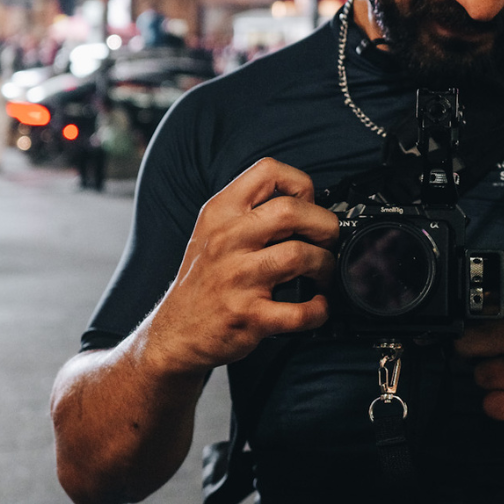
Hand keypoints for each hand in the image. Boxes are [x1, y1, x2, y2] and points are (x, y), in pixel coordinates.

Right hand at [143, 158, 336, 375]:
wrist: (176, 333)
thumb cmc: (202, 281)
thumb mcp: (212, 231)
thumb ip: (251, 211)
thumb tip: (307, 205)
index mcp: (220, 213)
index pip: (267, 171)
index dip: (301, 184)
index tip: (309, 204)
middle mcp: (227, 241)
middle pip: (291, 210)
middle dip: (324, 225)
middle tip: (328, 240)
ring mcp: (237, 278)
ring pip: (299, 255)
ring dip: (325, 265)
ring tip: (323, 273)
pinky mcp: (249, 316)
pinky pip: (300, 310)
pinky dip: (320, 309)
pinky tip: (317, 305)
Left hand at [456, 306, 503, 432]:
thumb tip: (492, 297)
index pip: (483, 308)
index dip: (474, 318)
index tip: (473, 324)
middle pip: (471, 343)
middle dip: (475, 349)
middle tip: (488, 352)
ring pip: (480, 376)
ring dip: (491, 378)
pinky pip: (492, 406)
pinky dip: (499, 404)